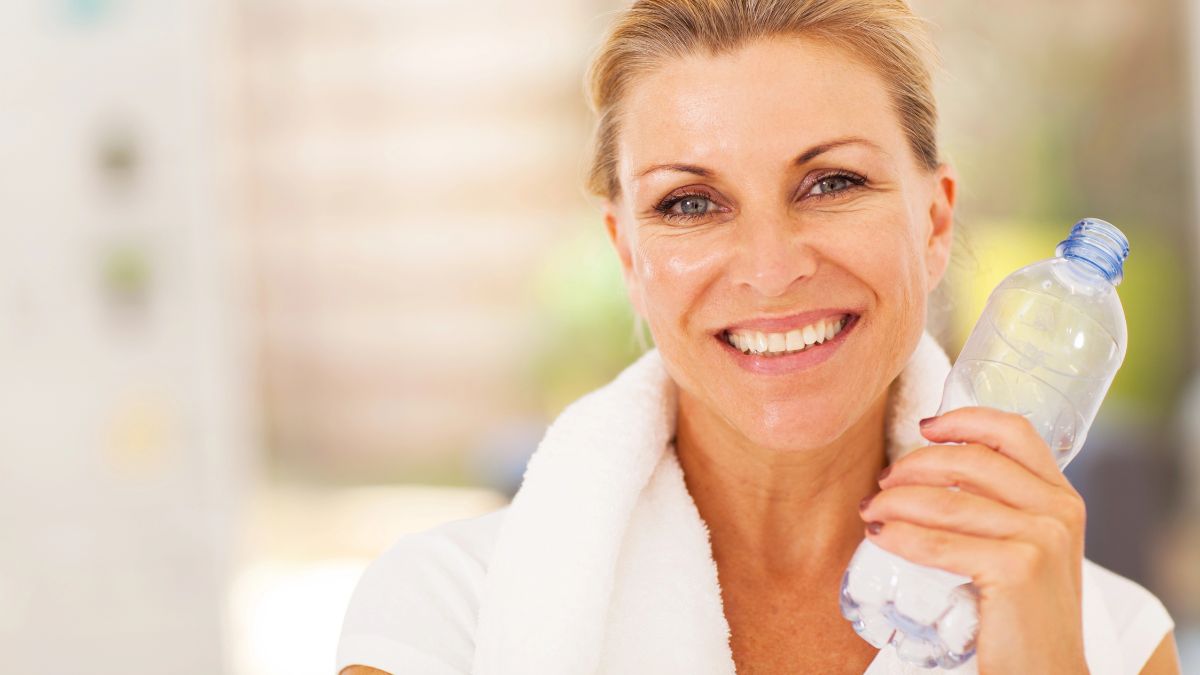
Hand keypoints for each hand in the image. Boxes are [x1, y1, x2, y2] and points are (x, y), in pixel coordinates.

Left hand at [857, 406, 1089, 673]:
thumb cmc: (1024, 616)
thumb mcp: (1028, 550)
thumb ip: (1001, 511)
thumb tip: (928, 474)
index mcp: (1062, 498)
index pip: (1015, 432)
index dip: (965, 419)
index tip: (925, 426)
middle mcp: (1058, 510)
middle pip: (970, 459)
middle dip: (913, 465)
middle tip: (882, 483)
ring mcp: (1041, 538)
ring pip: (946, 500)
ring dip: (895, 501)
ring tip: (872, 511)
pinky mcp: (1018, 569)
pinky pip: (940, 542)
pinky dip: (901, 535)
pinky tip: (881, 536)